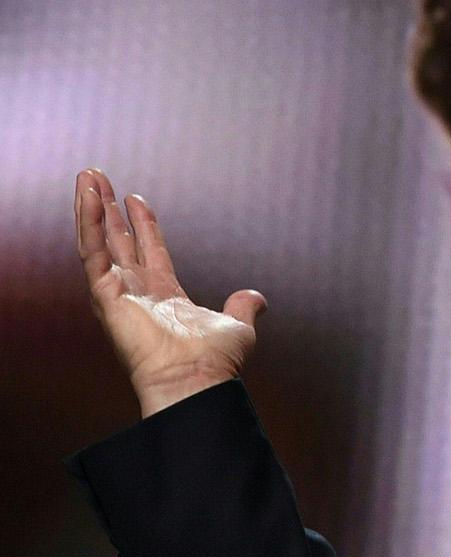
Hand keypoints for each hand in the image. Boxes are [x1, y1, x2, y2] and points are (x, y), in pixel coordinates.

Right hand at [74, 168, 266, 417]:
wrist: (196, 379)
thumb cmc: (214, 362)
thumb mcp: (237, 325)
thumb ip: (243, 307)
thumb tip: (257, 298)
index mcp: (163, 296)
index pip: (148, 250)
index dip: (142, 224)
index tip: (135, 198)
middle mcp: (136, 293)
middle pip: (117, 241)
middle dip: (108, 209)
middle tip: (97, 177)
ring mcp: (118, 293)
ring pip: (98, 242)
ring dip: (91, 208)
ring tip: (87, 176)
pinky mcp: (105, 296)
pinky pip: (92, 253)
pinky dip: (88, 225)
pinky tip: (88, 198)